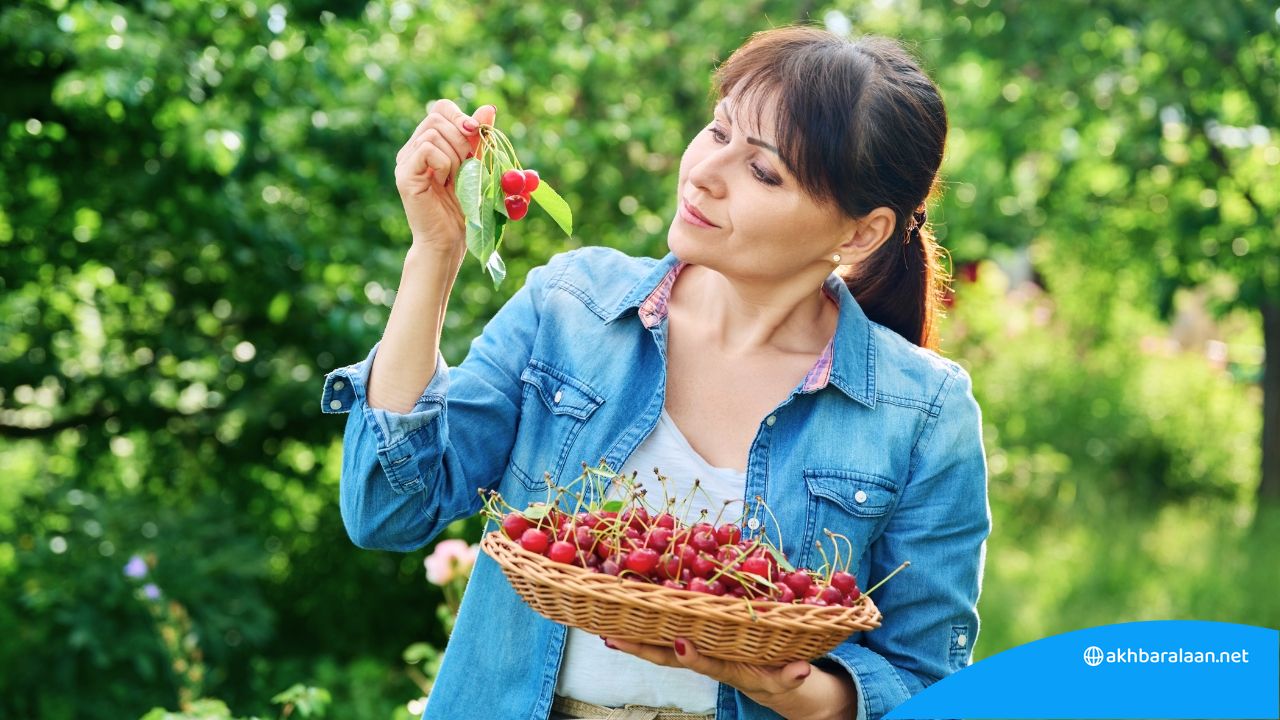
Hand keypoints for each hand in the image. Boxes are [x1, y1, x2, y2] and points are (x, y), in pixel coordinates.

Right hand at [394, 100, 496, 252]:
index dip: (460, 116)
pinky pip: (427, 148)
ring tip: (454, 180)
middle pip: (437, 117)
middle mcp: (413, 148)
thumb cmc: (465, 207)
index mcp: (429, 143)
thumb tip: (488, 108)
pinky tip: (444, 182)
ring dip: (455, 155)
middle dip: (462, 137)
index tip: (476, 132)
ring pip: (433, 132)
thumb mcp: (478, 166)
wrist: (451, 240)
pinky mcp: (405, 174)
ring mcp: (405, 161)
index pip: (441, 108)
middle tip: (466, 165)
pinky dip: (444, 162)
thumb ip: (480, 139)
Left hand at [599, 635, 812, 706]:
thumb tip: (802, 671)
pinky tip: (622, 608)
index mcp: (727, 666)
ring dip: (632, 635)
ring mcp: (697, 648)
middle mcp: (705, 657)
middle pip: (667, 655)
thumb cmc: (779, 675)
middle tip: (613, 637)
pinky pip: (664, 630)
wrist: (773, 680)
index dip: (693, 655)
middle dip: (640, 647)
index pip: (706, 662)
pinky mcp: (693, 636)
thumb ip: (792, 674)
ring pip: (659, 642)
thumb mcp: (788, 677)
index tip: (681, 643)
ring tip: (604, 623)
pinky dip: (642, 621)